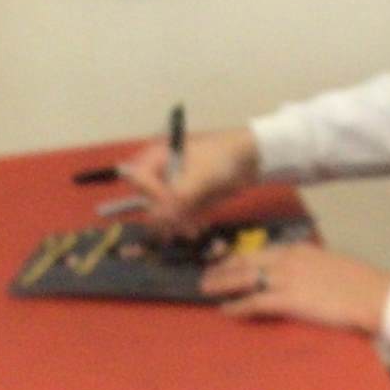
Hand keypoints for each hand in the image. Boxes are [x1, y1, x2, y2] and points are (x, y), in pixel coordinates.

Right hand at [118, 127, 259, 233]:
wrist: (250, 160)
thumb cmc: (222, 158)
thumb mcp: (199, 176)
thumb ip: (178, 197)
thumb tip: (157, 219)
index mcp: (158, 157)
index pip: (138, 179)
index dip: (149, 194)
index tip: (167, 204)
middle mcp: (162, 174)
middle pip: (149, 199)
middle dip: (163, 216)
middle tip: (176, 229)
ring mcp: (174, 189)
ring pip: (164, 213)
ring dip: (175, 225)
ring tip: (191, 232)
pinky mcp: (187, 201)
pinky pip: (179, 218)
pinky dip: (186, 225)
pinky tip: (196, 230)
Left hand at [200, 243, 389, 335]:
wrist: (372, 294)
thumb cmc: (358, 282)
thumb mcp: (328, 264)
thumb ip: (309, 266)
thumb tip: (300, 274)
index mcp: (298, 249)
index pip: (260, 251)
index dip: (238, 257)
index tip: (225, 261)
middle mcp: (287, 259)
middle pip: (245, 261)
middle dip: (222, 268)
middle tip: (206, 275)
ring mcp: (286, 278)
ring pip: (244, 278)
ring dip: (222, 284)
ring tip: (206, 290)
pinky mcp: (288, 299)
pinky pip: (254, 302)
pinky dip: (238, 306)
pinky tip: (226, 311)